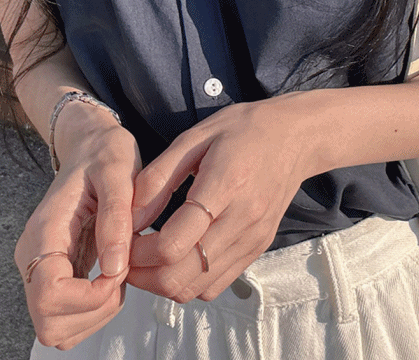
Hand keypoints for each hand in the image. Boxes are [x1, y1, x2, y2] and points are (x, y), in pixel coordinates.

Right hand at [14, 105, 141, 349]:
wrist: (91, 146)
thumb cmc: (104, 154)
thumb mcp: (118, 172)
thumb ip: (115, 217)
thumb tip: (114, 268)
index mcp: (43, 231)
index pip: (49, 295)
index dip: (90, 297)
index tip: (118, 270)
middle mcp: (33, 255)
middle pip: (49, 324)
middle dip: (94, 311)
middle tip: (120, 277)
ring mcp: (40, 268)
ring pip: (56, 330)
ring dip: (95, 315)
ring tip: (118, 275)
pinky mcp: (53, 274)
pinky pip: (67, 317)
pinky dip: (94, 311)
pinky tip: (111, 278)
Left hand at [126, 95, 314, 302]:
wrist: (294, 137)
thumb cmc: (242, 130)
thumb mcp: (194, 137)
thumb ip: (159, 176)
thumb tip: (130, 215)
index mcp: (224, 184)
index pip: (173, 243)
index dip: (137, 250)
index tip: (124, 237)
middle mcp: (242, 219)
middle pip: (181, 276)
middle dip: (143, 274)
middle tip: (128, 254)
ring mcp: (252, 239)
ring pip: (197, 289)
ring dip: (162, 283)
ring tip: (148, 257)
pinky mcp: (257, 249)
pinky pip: (215, 285)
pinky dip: (188, 282)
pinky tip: (176, 257)